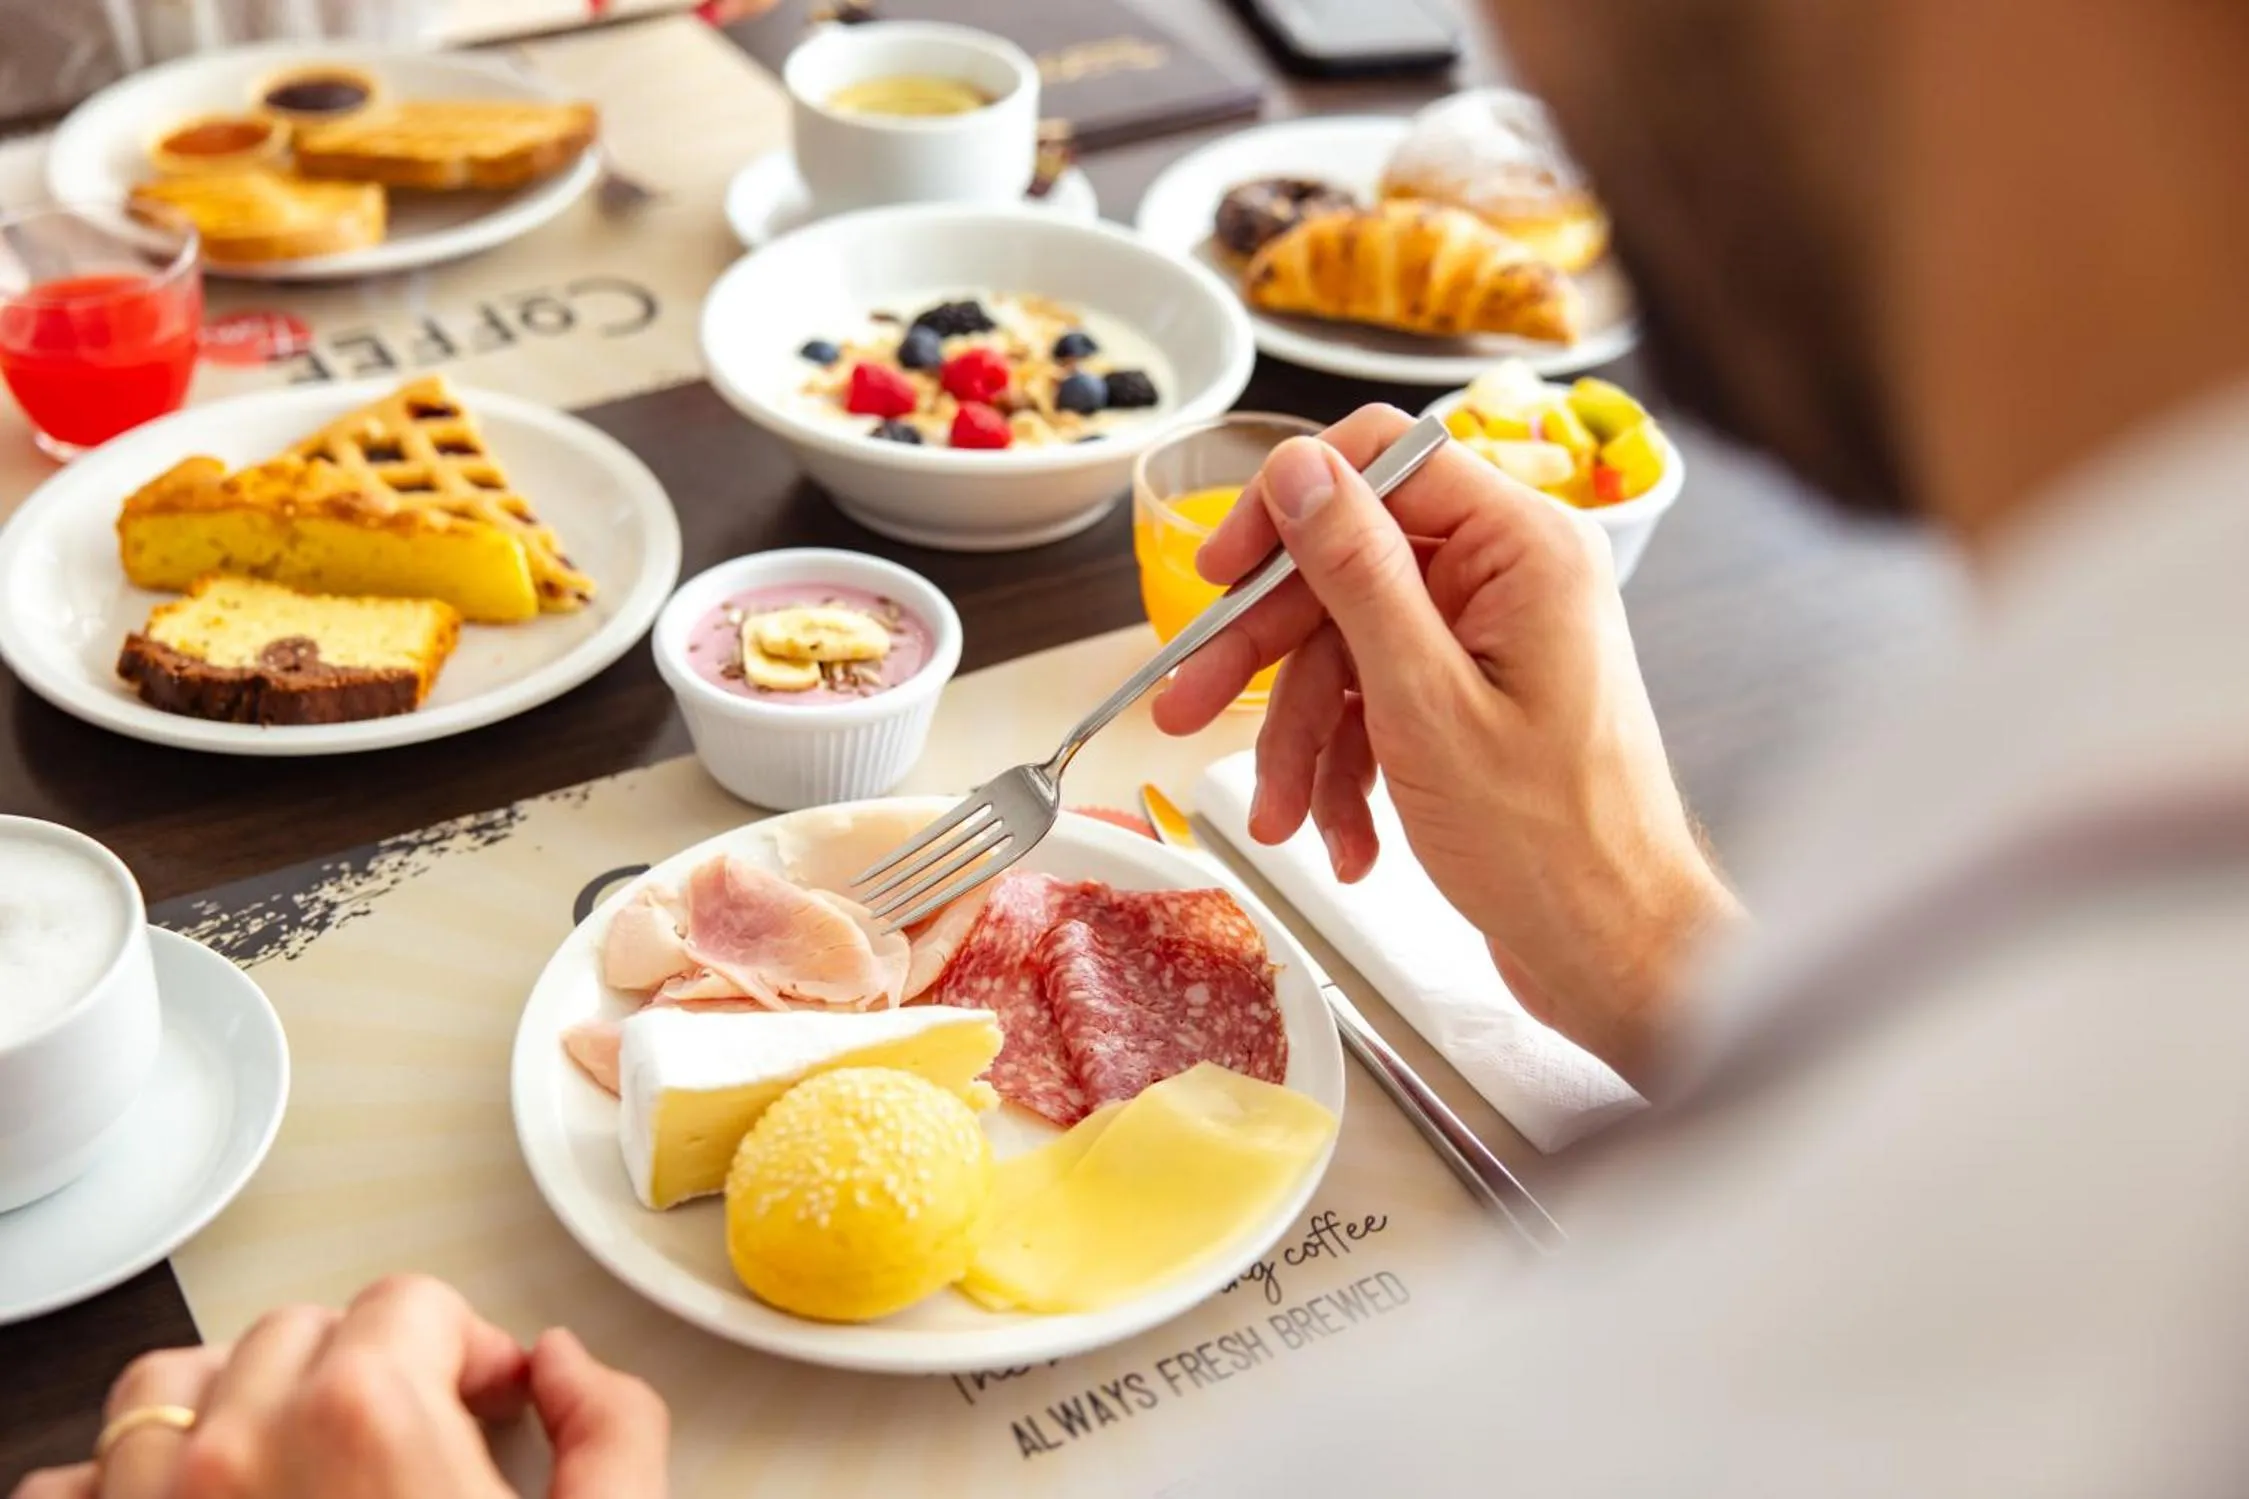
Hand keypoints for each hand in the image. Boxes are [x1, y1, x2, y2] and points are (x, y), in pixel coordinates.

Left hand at [13, 1276, 667, 1498]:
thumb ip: (614, 1436)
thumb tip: (571, 1373)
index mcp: (368, 1423)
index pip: (412, 1303)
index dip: (470, 1347)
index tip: (488, 1400)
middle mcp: (240, 1458)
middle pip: (299, 1332)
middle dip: (366, 1370)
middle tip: (416, 1443)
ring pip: (171, 1391)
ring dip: (235, 1406)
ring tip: (297, 1467)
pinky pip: (68, 1490)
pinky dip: (118, 1490)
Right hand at [1153, 405, 1740, 1088]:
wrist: (1618, 956)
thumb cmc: (1555, 849)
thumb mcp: (1424, 703)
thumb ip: (1358, 573)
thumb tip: (1300, 469)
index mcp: (1524, 549)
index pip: (1382, 462)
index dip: (1286, 508)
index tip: (1219, 570)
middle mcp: (1513, 579)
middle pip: (1350, 567)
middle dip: (1268, 653)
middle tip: (1188, 704)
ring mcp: (1494, 641)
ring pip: (1351, 648)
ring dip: (1302, 736)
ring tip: (1280, 817)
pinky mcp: (1477, 698)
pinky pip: (1379, 701)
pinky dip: (1347, 767)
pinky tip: (1342, 836)